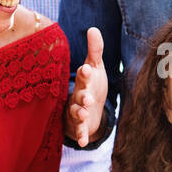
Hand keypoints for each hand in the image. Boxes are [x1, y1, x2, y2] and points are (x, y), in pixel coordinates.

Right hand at [67, 27, 106, 145]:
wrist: (87, 107)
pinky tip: (83, 142)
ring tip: (84, 114)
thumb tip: (93, 28)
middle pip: (78, 96)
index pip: (83, 76)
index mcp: (83, 82)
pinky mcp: (80, 126)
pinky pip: (79, 131)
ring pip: (76, 113)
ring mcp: (77, 112)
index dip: (85, 73)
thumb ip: (95, 51)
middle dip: (82, 97)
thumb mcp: (95, 68)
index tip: (87, 68)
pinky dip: (81, 136)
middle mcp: (77, 96)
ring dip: (79, 114)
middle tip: (87, 98)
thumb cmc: (92, 85)